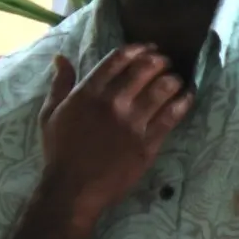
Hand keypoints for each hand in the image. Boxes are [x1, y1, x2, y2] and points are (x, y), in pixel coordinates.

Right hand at [38, 46, 192, 225]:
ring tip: (176, 80)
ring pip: (163, 89)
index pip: (119, 59)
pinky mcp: (148, 143)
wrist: (73, 189)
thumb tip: (62, 58)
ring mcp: (132, 122)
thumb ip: (60, 84)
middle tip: (166, 63)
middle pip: (145, 69)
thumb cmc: (60, 152)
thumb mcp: (51, 114)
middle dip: (160, 61)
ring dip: (173, 79)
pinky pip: (172, 116)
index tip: (150, 48)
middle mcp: (113, 102)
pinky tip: (187, 97)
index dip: (139, 49)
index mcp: (89, 93)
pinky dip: (183, 102)